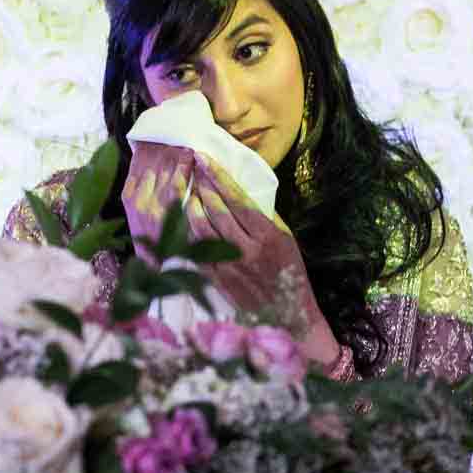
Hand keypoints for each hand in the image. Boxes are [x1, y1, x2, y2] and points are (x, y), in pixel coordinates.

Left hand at [122, 146, 339, 368]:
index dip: (218, 176)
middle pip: (216, 210)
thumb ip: (263, 215)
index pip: (237, 199)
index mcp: (268, 236)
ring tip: (186, 187)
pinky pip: (195, 249)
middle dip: (200, 184)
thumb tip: (238, 188)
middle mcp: (247, 250)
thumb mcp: (285, 238)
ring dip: (190, 204)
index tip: (204, 157)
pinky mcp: (216, 279)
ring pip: (200, 228)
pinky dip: (187, 229)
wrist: (289, 315)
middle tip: (190, 165)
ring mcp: (229, 267)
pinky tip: (183, 215)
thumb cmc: (290, 271)